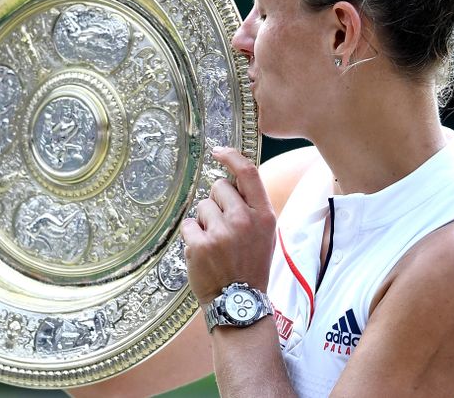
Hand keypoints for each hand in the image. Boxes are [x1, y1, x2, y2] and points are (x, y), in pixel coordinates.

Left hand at [180, 147, 276, 303]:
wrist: (239, 302)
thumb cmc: (250, 266)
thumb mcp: (264, 235)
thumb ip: (252, 208)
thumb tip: (232, 179)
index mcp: (264, 215)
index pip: (248, 173)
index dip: (231, 156)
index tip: (218, 151)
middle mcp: (244, 219)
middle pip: (219, 186)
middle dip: (216, 202)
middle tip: (222, 227)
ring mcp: (222, 232)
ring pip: (202, 206)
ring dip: (203, 221)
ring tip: (215, 244)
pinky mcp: (201, 244)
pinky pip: (188, 225)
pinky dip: (192, 237)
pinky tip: (204, 253)